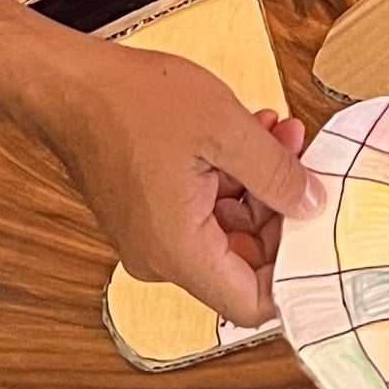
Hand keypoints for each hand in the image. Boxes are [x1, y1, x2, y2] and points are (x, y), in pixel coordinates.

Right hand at [36, 42, 316, 325]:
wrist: (67, 85)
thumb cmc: (129, 102)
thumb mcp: (224, 129)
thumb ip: (276, 173)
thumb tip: (312, 204)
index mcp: (178, 251)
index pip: (252, 303)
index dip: (294, 274)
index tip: (320, 234)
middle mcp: (161, 258)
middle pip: (244, 263)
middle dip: (281, 211)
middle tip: (303, 160)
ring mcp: (152, 238)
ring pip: (227, 231)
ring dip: (259, 187)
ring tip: (277, 134)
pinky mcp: (147, 217)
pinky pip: (202, 214)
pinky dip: (230, 181)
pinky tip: (248, 137)